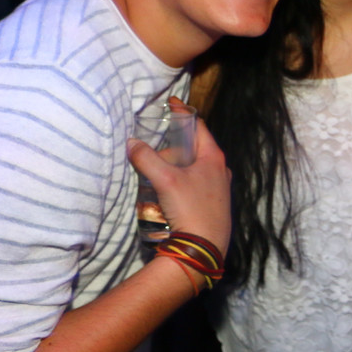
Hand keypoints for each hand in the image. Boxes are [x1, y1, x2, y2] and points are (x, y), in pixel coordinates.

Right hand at [127, 99, 231, 254]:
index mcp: (213, 157)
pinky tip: (168, 193)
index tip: (171, 103)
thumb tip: (131, 143)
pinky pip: (195, 185)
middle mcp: (220, 170)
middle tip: (154, 152)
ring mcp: (219, 188)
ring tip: (157, 174)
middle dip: (174, 148)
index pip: (198, 126)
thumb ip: (146, 158)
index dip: (183, 114)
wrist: (204, 248)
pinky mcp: (214, 204)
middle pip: (194, 149)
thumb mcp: (165, 180)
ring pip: (194, 169)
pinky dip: (181, 182)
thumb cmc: (190, 209)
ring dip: (176, 168)